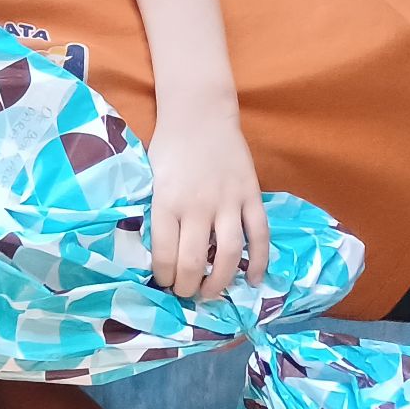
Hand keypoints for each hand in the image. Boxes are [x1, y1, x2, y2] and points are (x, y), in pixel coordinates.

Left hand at [146, 112, 268, 299]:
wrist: (200, 114)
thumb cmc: (168, 149)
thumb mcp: (150, 181)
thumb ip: (156, 214)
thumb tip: (158, 253)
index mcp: (167, 203)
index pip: (164, 255)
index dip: (164, 277)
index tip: (164, 283)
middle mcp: (198, 206)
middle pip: (195, 262)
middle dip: (188, 287)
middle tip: (185, 294)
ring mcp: (228, 201)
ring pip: (230, 254)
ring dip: (220, 282)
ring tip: (211, 293)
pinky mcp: (251, 195)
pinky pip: (260, 234)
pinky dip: (260, 261)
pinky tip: (253, 279)